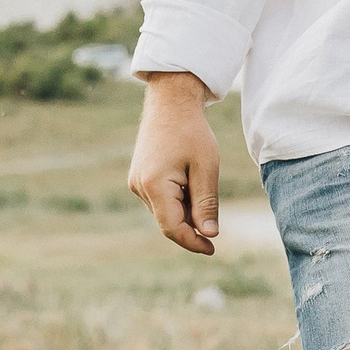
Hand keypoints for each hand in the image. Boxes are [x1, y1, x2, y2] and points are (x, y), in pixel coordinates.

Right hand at [127, 72, 220, 254]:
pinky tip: (190, 180)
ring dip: (185, 210)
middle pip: (168, 221)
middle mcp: (139, 186)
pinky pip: (159, 199)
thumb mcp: (206, 167)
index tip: (212, 248)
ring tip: (201, 183)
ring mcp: (136, 182)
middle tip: (213, 216)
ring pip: (164, 211)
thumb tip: (209, 234)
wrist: (171, 102)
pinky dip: (177, 199)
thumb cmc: (192, 132)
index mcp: (155, 185)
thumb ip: (206, 202)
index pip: (172, 228)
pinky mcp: (139, 176)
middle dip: (191, 225)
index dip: (192, 242)